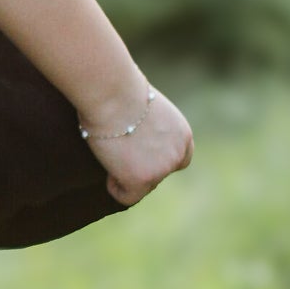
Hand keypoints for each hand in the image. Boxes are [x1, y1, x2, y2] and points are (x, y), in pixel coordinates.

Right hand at [84, 84, 193, 206]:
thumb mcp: (146, 106)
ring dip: (126, 174)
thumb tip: (136, 136)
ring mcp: (162, 169)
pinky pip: (127, 196)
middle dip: (142, 168)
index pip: (179, 158)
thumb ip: (151, 126)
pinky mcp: (143, 179)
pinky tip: (107, 171)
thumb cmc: (119, 92)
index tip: (138, 152)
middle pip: (160, 174)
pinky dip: (115, 187)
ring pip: (143, 185)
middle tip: (121, 155)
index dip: (157, 158)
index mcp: (182, 134)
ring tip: (111, 155)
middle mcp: (178, 154)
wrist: (112, 95)